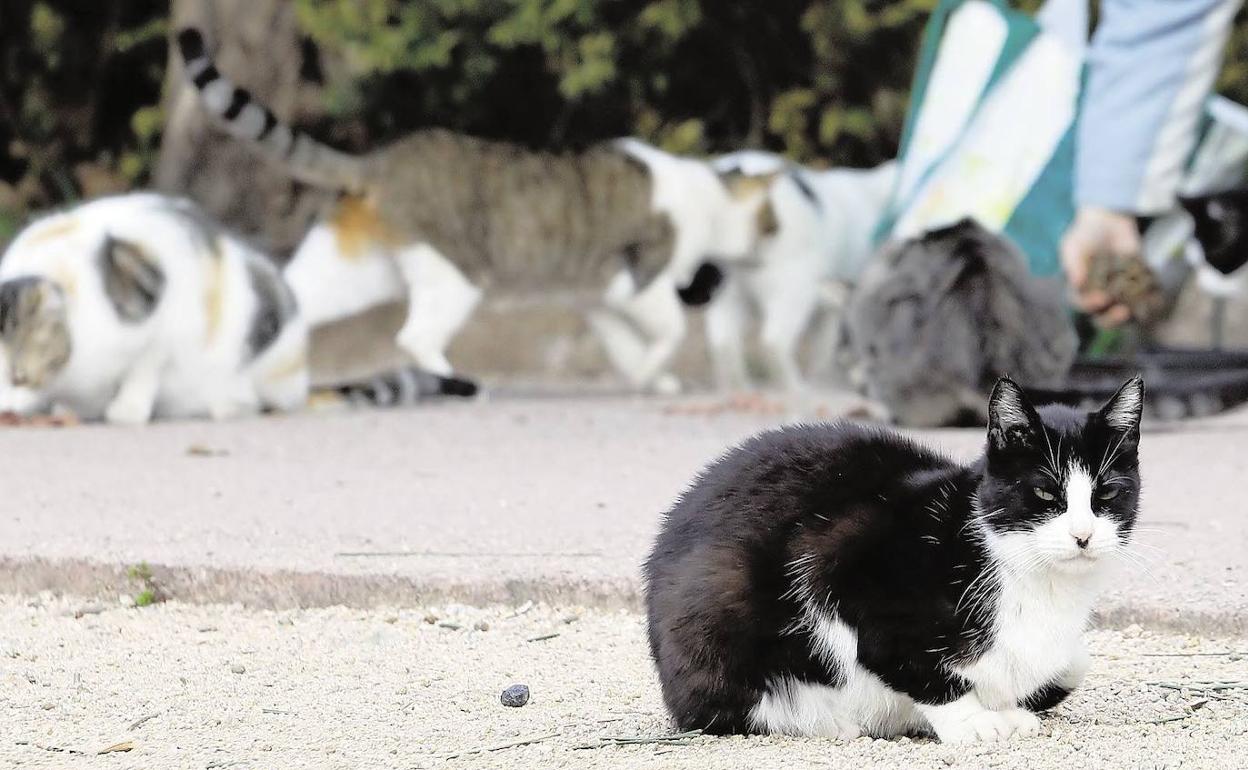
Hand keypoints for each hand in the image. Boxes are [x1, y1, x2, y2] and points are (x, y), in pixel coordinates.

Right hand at [1059, 206, 1140, 326]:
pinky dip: (1151, 302)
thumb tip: (1077, 283)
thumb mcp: (1073, 246)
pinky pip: (1145, 301)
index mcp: (1079, 292)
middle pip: (1102, 319)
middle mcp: (1098, 298)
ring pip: (1125, 315)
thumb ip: (1074, 264)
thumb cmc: (1084, 236)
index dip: (1090, 305)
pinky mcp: (1137, 287)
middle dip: (1112, 320)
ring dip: (1134, 316)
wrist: (1108, 222)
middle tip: (1123, 312)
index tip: (1101, 298)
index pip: (1082, 304)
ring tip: (1143, 310)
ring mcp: (1119, 295)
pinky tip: (1157, 299)